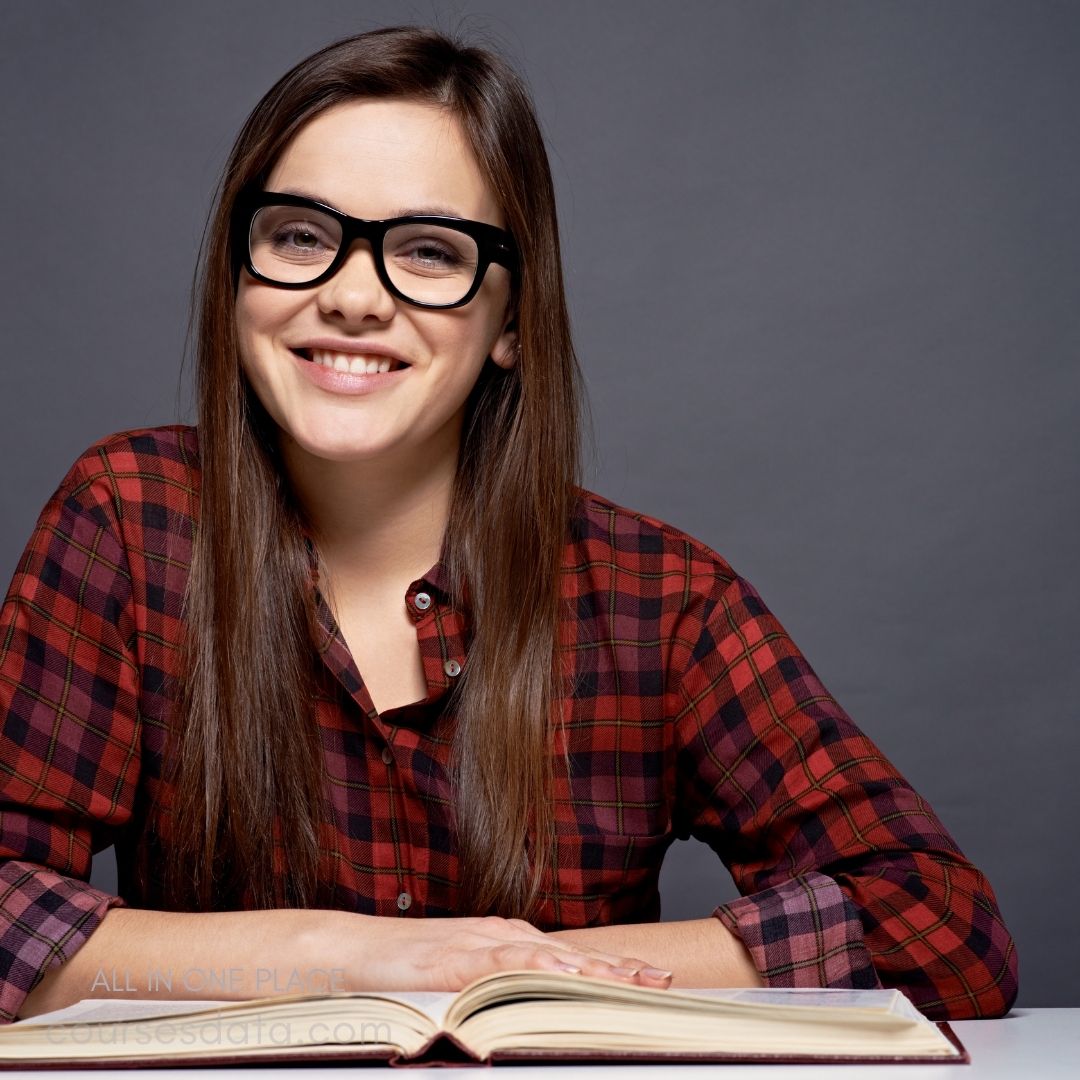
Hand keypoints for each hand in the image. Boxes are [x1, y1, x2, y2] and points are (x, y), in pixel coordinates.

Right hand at [338, 913, 673, 992]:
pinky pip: (501, 961)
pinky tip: (561, 972)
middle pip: (569, 953)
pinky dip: (533, 966)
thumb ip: (496, 986)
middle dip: (618, 967)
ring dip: (591, 967)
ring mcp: (478, 943)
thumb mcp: (460, 981)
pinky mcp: (454, 957)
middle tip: (662, 980)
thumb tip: (529, 1009)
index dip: (611, 966)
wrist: (350, 950)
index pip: (569, 956)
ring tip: (631, 980)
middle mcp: (500, 936)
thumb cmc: (402, 970)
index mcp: (505, 943)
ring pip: (546, 955)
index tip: (651, 978)